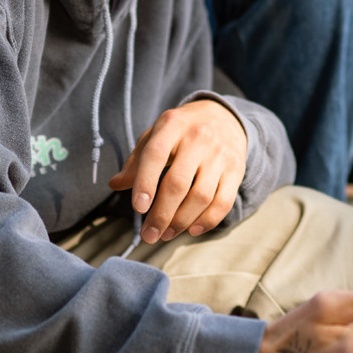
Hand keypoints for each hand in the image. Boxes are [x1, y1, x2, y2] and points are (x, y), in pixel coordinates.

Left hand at [109, 99, 247, 242]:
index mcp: (172, 125)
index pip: (156, 155)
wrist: (225, 117)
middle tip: (149, 235)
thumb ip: (136, 160)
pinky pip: (224, 201)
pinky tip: (192, 230)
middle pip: (178, 183)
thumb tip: (115, 184)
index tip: (138, 208)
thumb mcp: (156, 135)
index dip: (145, 183)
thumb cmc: (182, 130)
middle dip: (161, 214)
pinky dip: (208, 221)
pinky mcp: (236, 169)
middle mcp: (198, 138)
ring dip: (181, 222)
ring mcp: (220, 154)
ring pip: (201, 197)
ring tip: (166, 234)